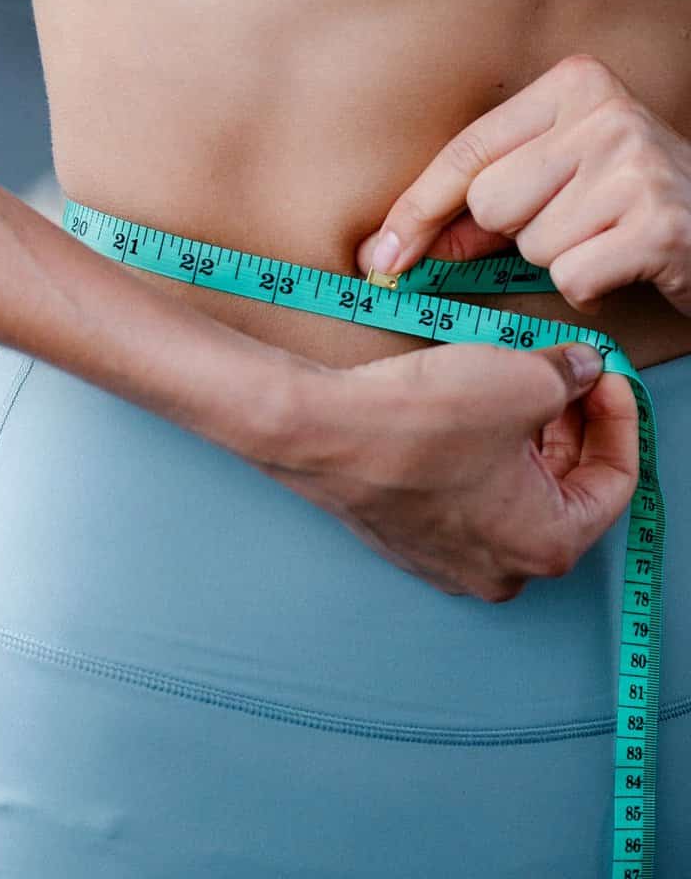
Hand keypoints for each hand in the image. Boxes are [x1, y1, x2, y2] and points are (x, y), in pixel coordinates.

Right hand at [249, 338, 637, 600]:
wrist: (321, 431)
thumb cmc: (421, 421)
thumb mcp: (523, 379)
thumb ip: (571, 375)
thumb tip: (583, 369)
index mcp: (548, 544)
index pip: (614, 481)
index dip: (617, 417)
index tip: (605, 375)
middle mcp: (503, 569)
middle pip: (564, 490)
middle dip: (571, 426)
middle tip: (567, 373)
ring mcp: (450, 561)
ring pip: (513, 492)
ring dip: (526, 438)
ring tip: (517, 380)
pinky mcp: (410, 538)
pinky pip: (466, 496)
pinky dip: (481, 454)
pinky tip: (471, 409)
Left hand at [354, 53, 690, 319]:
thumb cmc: (630, 198)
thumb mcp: (559, 176)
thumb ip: (484, 201)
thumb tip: (398, 245)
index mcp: (574, 83)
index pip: (469, 150)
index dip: (417, 208)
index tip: (379, 255)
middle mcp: (606, 113)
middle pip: (491, 202)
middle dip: (517, 231)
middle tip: (576, 219)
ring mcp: (634, 166)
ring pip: (530, 244)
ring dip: (560, 257)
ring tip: (605, 235)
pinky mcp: (657, 225)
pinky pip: (570, 277)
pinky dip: (589, 287)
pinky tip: (623, 262)